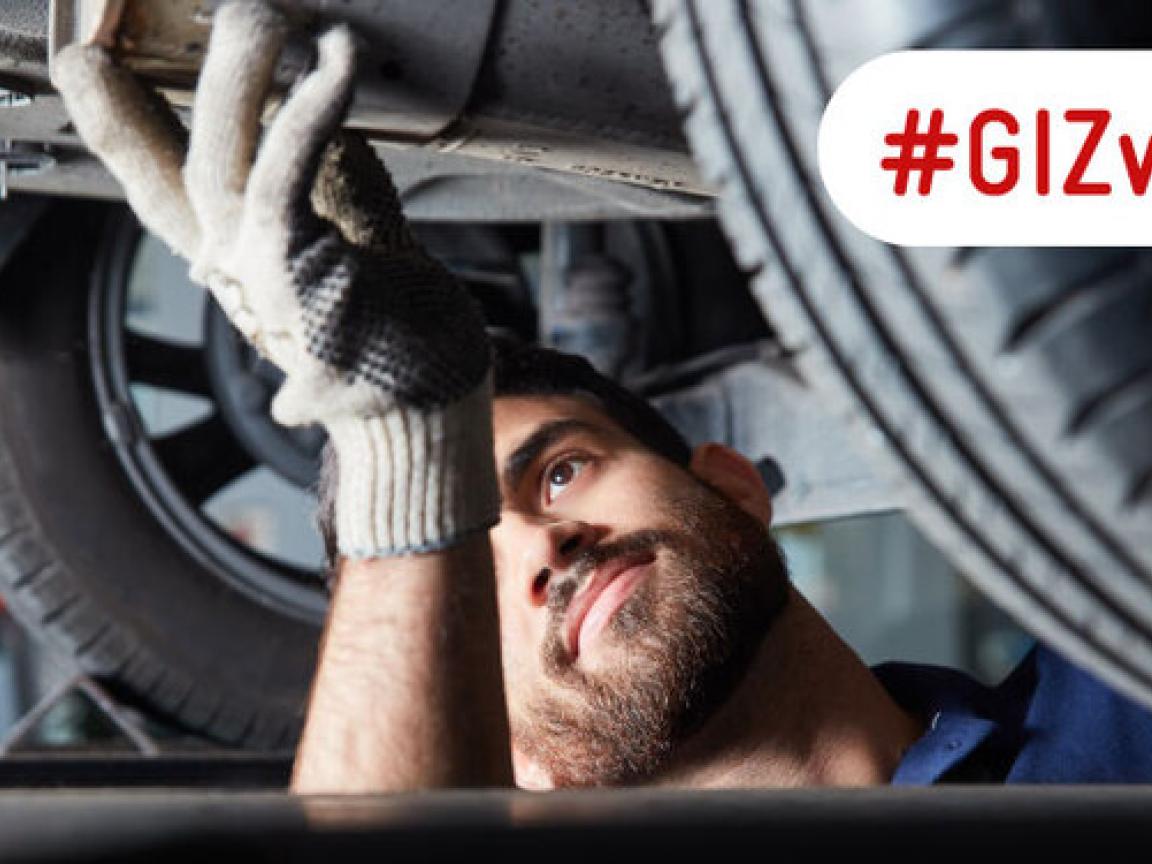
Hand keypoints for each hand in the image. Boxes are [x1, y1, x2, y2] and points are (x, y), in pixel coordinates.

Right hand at [52, 0, 497, 558]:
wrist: (429, 404)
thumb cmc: (403, 331)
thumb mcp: (362, 245)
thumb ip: (338, 188)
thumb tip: (335, 127)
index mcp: (241, 262)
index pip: (163, 187)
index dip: (123, 127)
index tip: (90, 68)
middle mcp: (235, 270)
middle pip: (174, 167)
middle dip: (153, 86)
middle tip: (190, 17)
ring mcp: (258, 275)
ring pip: (219, 159)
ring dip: (237, 78)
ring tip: (258, 11)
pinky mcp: (297, 272)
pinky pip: (286, 173)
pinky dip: (308, 111)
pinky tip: (334, 62)